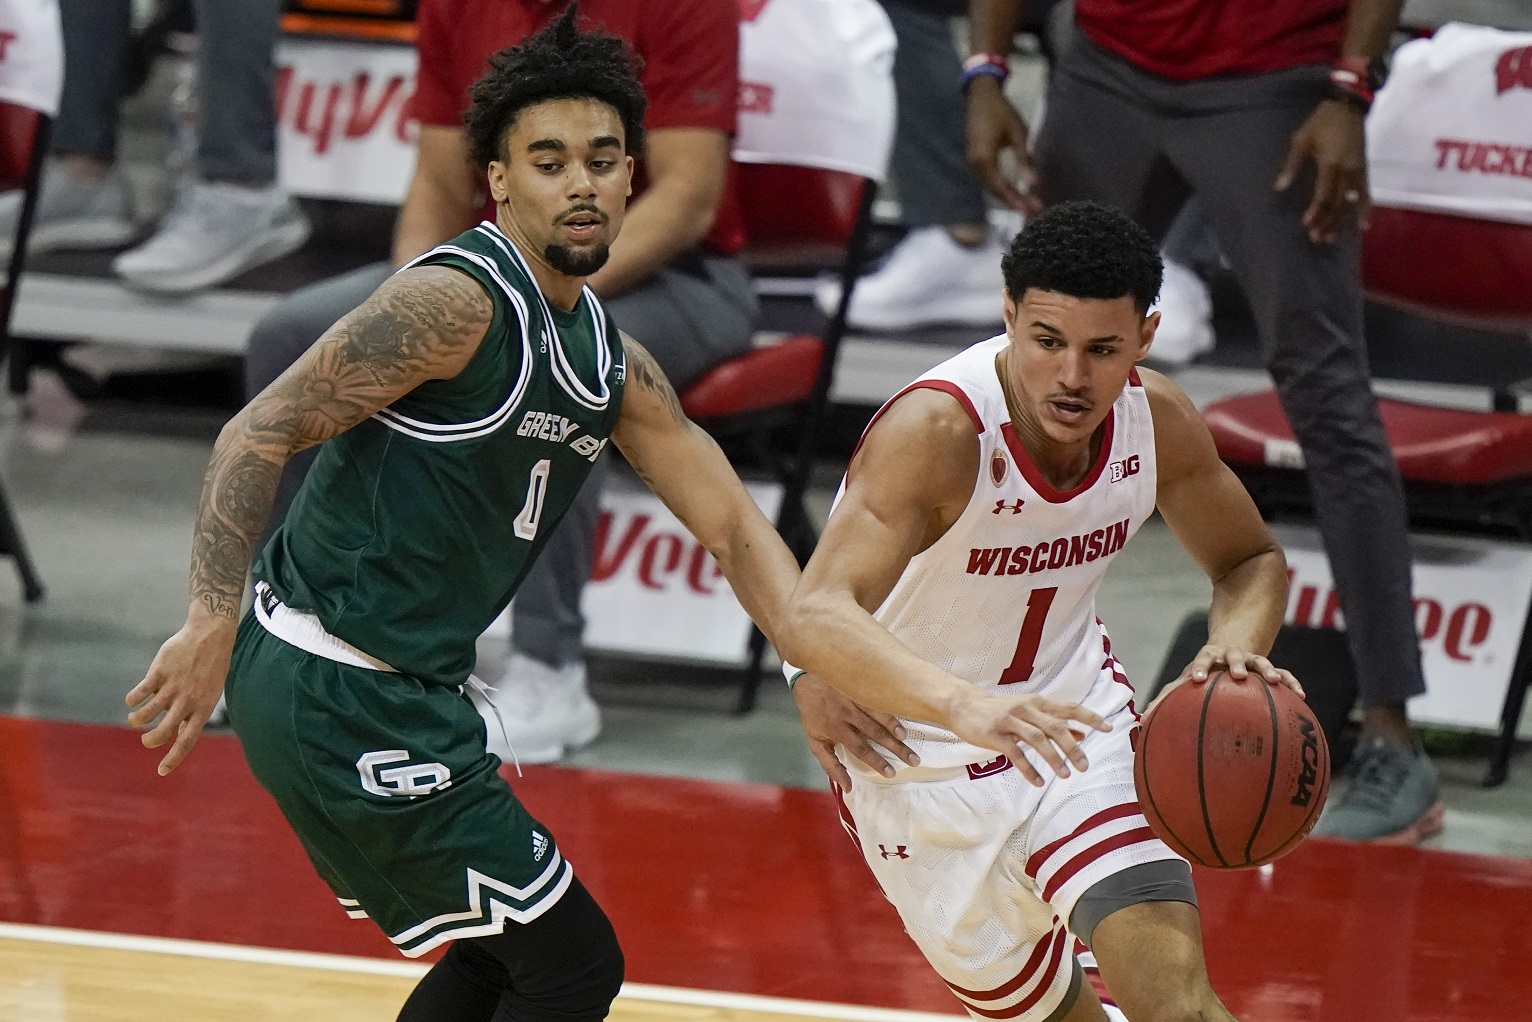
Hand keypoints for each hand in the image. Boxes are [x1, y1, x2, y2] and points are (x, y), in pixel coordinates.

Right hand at [126, 617, 236, 774]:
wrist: (211, 635)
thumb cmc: (211, 667)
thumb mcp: (210, 693)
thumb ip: (194, 713)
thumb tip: (180, 734)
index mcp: (203, 708)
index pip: (187, 740)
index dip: (174, 758)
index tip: (162, 771)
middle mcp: (187, 700)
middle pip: (164, 731)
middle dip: (151, 740)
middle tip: (146, 740)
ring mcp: (173, 686)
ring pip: (147, 713)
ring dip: (138, 719)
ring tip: (135, 718)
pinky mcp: (160, 672)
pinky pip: (141, 692)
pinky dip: (133, 699)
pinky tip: (133, 700)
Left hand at [792, 674, 918, 789]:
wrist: (805, 677)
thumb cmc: (813, 713)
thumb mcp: (815, 741)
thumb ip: (830, 765)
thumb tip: (847, 787)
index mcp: (836, 728)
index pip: (860, 748)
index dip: (876, 761)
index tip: (891, 773)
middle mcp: (847, 713)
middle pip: (875, 733)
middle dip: (895, 748)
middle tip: (913, 761)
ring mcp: (854, 697)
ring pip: (878, 714)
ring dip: (894, 727)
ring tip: (908, 739)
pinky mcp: (859, 684)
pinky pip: (877, 697)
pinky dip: (890, 706)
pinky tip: (902, 712)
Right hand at [947, 690, 1110, 786]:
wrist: (964, 704)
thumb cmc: (1001, 709)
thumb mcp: (1029, 712)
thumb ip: (1054, 722)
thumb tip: (1082, 735)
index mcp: (1038, 703)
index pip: (1069, 708)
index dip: (1090, 717)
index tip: (1109, 728)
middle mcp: (1027, 709)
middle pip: (1055, 727)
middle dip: (1072, 748)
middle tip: (1084, 766)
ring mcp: (1010, 721)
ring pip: (1037, 739)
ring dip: (1053, 758)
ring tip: (1065, 775)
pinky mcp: (995, 735)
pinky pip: (1015, 753)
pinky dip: (1028, 768)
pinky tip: (1038, 782)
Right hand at [965, 77, 1041, 214]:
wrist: (981, 96)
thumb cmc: (1001, 111)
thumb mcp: (1018, 133)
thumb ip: (1024, 159)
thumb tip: (1032, 183)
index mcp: (984, 158)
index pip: (1000, 187)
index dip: (1015, 200)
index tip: (1031, 209)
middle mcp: (974, 164)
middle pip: (993, 190)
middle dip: (1012, 201)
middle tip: (1032, 209)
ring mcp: (972, 162)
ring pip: (989, 187)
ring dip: (1006, 196)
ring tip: (1025, 203)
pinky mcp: (974, 159)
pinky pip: (986, 179)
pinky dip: (999, 187)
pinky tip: (1012, 190)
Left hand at [1150, 644, 1305, 712]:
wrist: (1229, 643)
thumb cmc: (1201, 672)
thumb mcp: (1184, 682)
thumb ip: (1165, 700)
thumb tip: (1141, 723)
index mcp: (1207, 660)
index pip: (1200, 661)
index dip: (1199, 668)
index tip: (1196, 678)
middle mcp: (1229, 658)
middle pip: (1233, 657)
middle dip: (1236, 664)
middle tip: (1239, 674)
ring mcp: (1251, 660)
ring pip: (1261, 661)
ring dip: (1267, 669)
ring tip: (1275, 680)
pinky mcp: (1267, 666)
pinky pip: (1282, 674)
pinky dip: (1290, 682)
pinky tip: (1301, 696)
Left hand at [1275, 99, 1369, 244]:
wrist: (1348, 106)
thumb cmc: (1321, 122)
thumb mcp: (1302, 139)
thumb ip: (1292, 165)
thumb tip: (1279, 188)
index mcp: (1331, 163)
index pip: (1324, 194)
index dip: (1316, 211)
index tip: (1307, 224)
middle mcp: (1347, 170)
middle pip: (1338, 202)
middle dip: (1328, 221)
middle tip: (1317, 239)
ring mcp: (1358, 170)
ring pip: (1352, 201)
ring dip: (1342, 221)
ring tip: (1332, 238)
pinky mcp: (1364, 168)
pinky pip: (1366, 192)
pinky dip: (1365, 208)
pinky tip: (1363, 224)